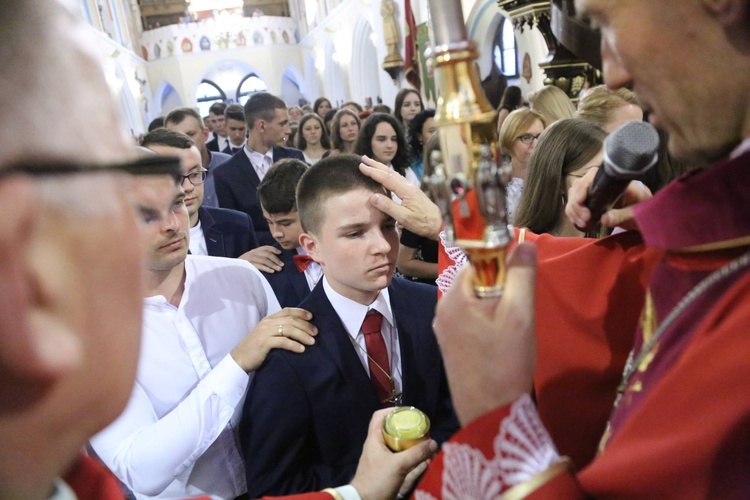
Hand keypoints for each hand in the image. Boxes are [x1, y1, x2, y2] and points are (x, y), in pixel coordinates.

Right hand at [230, 308, 316, 371]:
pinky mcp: (263, 343)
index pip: (286, 310)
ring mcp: (264, 332)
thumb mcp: (266, 335)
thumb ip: (277, 329)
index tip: (311, 317)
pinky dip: (294, 345)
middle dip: (305, 325)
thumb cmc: (255, 349)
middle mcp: (267, 323)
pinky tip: (301, 349)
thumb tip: (297, 330)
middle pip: (290, 320)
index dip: (300, 312)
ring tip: (312, 342)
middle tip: (316, 332)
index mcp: (268, 319)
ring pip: (288, 329)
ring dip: (302, 335)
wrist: (238, 359)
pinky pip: (282, 341)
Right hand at [239, 245, 282, 272]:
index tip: (280, 253)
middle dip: (276, 259)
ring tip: (279, 269)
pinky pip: (259, 266)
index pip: (266, 247)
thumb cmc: (245, 263)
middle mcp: (253, 253)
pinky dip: (266, 268)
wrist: (233, 267)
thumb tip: (274, 258)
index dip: (273, 249)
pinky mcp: (249, 265)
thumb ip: (261, 256)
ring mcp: (251, 259)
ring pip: (264, 260)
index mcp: (255, 250)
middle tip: (282, 265)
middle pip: (267, 254)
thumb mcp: (253, 257)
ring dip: (273, 265)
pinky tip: (272, 271)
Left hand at [350, 408, 437, 499]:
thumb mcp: (398, 465)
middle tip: (423, 430)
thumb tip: (433, 443)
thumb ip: (416, 454)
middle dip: (409, 431)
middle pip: (393, 432)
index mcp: (374, 439)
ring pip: (400, 447)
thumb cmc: (377, 480)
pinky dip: (413, 460)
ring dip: (413, 446)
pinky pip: (402, 461)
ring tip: (428, 446)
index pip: (379, 417)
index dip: (392, 411)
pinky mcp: (388, 471)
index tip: (407, 412)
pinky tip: (424, 462)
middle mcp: (378, 447)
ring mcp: (383, 460)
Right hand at [359, 155, 441, 239]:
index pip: (386, 178)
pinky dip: (388, 174)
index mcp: (406, 190)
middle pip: (390, 172)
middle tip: (363, 158)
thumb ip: (388, 207)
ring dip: (382, 168)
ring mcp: (411, 188)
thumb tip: (373, 197)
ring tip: (372, 163)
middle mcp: (408, 186)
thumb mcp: (404, 217)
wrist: (439, 224)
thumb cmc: (422, 222)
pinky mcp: (412, 192)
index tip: (361, 166)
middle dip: (376, 165)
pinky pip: (397, 179)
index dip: (373, 172)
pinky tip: (386, 175)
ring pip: (394, 174)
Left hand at [434, 243, 537, 424]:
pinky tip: (501, 342)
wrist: (489, 415)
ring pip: (475, 300)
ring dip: (496, 306)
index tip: (521, 280)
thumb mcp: (520, 315)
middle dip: (501, 288)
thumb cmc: (505, 363)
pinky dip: (488, 322)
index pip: (478, 260)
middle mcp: (442, 308)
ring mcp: (443, 328)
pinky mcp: (450, 344)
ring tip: (511, 330)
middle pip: (476, 280)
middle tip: (519, 310)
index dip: (503, 264)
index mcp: (453, 297)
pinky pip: (470, 318)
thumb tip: (522, 241)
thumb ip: (522, 275)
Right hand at [566, 167, 652, 231]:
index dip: (582, 188)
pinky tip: (582, 224)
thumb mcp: (636, 212)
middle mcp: (599, 182)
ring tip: (584, 224)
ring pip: (572, 197)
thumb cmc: (643, 207)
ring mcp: (591, 191)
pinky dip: (574, 216)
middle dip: (576, 205)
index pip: (591, 176)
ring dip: (574, 212)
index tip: (580, 202)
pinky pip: (574, 206)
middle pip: (577, 187)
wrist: (644, 210)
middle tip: (586, 220)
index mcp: (612, 179)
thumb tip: (604, 219)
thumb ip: (622, 215)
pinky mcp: (588, 201)